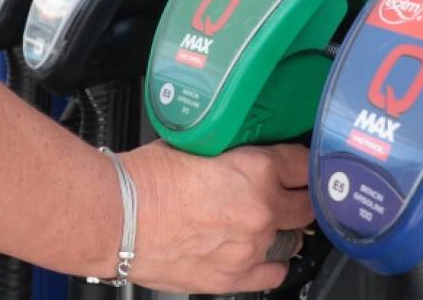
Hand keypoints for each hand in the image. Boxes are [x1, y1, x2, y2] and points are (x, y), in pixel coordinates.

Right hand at [119, 141, 313, 293]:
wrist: (115, 217)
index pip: (303, 164)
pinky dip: (271, 262)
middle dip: (300, 196)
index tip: (300, 165)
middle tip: (288, 191)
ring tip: (265, 222)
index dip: (302, 162)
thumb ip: (230, 151)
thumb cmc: (144, 180)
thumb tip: (241, 148)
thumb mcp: (197, 144)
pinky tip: (260, 252)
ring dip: (284, 230)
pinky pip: (273, 273)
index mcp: (257, 170)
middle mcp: (261, 211)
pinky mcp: (232, 277)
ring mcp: (250, 249)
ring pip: (293, 241)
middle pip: (307, 205)